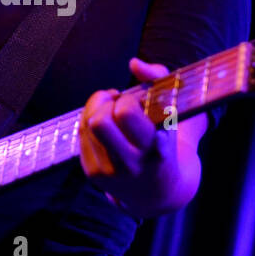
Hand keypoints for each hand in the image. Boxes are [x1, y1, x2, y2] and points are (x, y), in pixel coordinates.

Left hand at [79, 57, 176, 215]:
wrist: (161, 192)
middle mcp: (133, 163)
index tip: (141, 102)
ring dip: (98, 108)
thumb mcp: (172, 111)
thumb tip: (133, 63)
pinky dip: (91, 120)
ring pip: (88, 124)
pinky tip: (107, 124)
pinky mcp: (94, 175)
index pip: (128, 114)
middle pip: (101, 120)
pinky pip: (82, 135)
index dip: (130, 101)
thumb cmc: (166, 138)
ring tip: (113, 110)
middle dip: (110, 103)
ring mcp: (111, 172)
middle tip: (121, 102)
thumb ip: (158, 79)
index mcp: (156, 148)